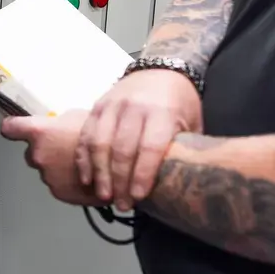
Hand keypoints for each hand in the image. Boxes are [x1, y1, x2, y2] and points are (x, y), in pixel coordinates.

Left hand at [1, 111, 100, 206]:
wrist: (122, 163)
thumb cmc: (103, 134)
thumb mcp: (76, 117)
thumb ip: (56, 123)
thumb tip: (52, 126)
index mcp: (40, 133)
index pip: (10, 128)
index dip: (11, 127)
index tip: (11, 128)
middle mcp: (38, 155)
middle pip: (31, 153)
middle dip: (44, 152)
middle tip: (64, 150)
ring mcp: (47, 176)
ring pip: (46, 171)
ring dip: (57, 168)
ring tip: (78, 164)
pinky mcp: (59, 193)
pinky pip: (58, 186)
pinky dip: (67, 182)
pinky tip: (83, 176)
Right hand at [75, 70, 201, 210]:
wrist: (160, 70)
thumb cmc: (179, 103)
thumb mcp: (191, 123)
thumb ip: (183, 149)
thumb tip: (181, 184)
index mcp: (161, 112)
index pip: (149, 147)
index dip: (142, 174)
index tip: (139, 196)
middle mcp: (134, 107)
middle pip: (121, 148)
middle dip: (119, 180)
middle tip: (121, 204)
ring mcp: (112, 106)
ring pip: (99, 143)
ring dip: (99, 173)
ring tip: (103, 195)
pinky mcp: (97, 107)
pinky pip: (85, 136)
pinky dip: (83, 159)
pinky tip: (87, 178)